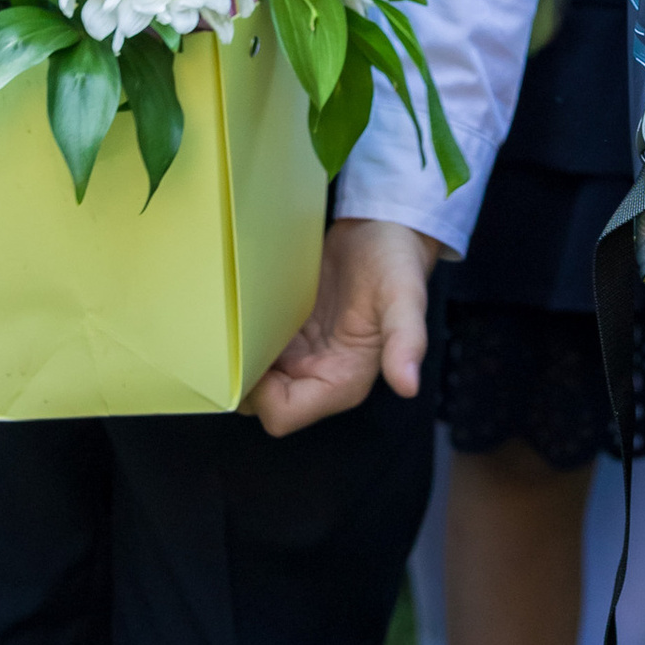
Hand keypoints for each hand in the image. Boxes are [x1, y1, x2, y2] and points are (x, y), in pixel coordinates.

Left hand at [247, 216, 435, 435]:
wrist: (385, 229)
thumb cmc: (398, 263)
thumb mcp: (405, 297)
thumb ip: (407, 341)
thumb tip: (409, 385)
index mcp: (343, 382)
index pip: (283, 415)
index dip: (260, 394)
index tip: (253, 353)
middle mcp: (319, 376)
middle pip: (260, 403)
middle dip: (242, 378)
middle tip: (235, 337)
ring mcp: (301, 356)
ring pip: (254, 380)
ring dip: (240, 359)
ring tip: (236, 325)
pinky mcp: (290, 335)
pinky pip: (255, 352)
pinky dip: (243, 341)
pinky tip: (242, 315)